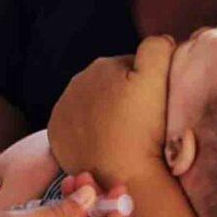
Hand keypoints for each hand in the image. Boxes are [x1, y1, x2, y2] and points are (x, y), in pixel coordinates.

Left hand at [48, 36, 175, 184]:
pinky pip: (77, 128)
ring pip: (94, 107)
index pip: (132, 68)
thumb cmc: (144, 131)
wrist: (121, 177)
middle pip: (111, 87)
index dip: (149, 85)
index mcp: (101, 65)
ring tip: (126, 136)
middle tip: (143, 123)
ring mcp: (63, 109)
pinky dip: (90, 132)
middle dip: (125, 99)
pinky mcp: (56, 135)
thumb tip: (161, 40)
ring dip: (108, 116)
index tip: (156, 107)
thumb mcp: (158, 80)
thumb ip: (157, 48)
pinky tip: (105, 143)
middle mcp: (76, 82)